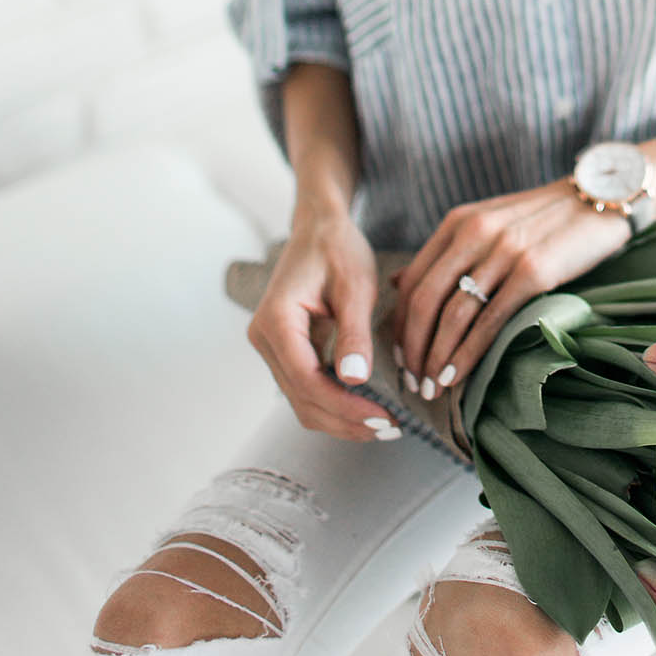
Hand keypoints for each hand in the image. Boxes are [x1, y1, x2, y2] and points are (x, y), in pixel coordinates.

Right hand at [246, 213, 399, 440]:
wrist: (320, 228)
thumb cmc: (338, 248)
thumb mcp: (355, 285)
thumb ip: (354, 331)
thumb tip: (355, 378)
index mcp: (276, 320)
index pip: (306, 380)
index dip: (344, 406)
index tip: (382, 417)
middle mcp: (265, 339)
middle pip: (301, 398)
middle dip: (345, 420)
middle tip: (390, 427)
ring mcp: (272, 347)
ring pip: (302, 400)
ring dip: (340, 418)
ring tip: (383, 424)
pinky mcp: (285, 351)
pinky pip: (306, 388)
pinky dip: (334, 403)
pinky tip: (367, 406)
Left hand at [390, 179, 630, 399]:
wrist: (599, 199)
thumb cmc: (542, 219)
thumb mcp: (486, 223)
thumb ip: (445, 252)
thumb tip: (397, 283)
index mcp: (458, 222)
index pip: (412, 280)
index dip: (399, 325)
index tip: (398, 357)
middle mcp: (475, 233)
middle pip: (425, 300)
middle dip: (412, 349)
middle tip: (412, 382)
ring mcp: (504, 251)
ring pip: (454, 314)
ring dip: (437, 358)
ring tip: (432, 388)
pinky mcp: (534, 271)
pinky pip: (490, 321)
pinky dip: (468, 354)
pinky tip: (458, 376)